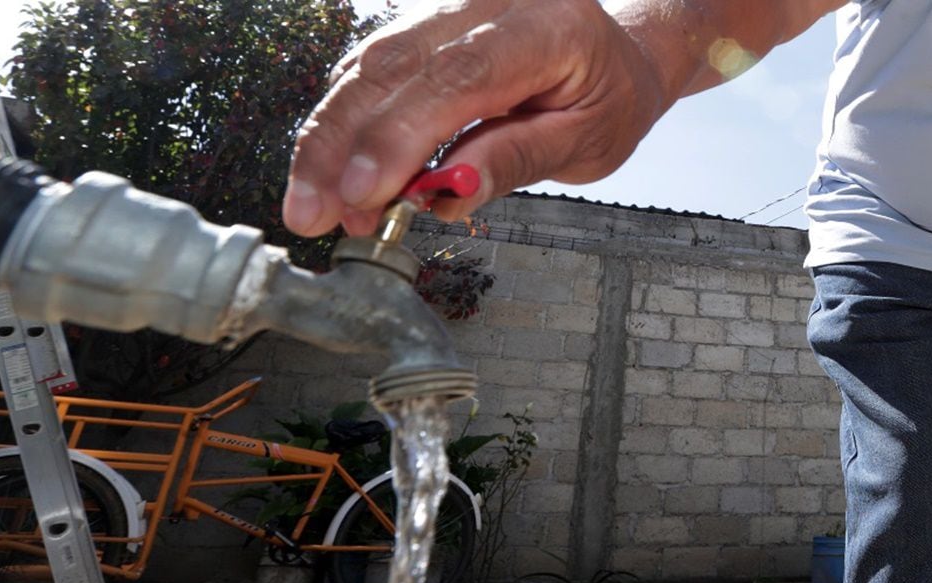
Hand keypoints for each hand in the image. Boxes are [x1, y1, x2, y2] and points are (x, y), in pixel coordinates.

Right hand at [283, 0, 667, 236]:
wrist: (618, 55)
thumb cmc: (610, 98)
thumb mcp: (586, 143)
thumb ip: (516, 160)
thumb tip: (446, 194)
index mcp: (548, 26)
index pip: (458, 77)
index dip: (399, 137)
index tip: (363, 193)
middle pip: (394, 66)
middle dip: (341, 146)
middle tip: (313, 213)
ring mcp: (452, 3)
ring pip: (367, 63)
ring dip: (330, 140)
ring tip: (316, 205)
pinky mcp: (426, 20)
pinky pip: (369, 64)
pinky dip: (344, 121)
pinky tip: (330, 170)